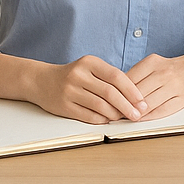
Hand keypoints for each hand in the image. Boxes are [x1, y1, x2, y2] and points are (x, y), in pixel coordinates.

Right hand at [28, 54, 147, 123]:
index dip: (132, 90)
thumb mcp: (90, 68)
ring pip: (99, 105)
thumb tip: (134, 95)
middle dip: (127, 105)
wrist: (41, 81)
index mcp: (89, 62)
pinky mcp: (63, 106)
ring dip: (115, 114)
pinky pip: (87, 115)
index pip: (116, 76)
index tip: (142, 100)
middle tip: (138, 114)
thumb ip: (109, 77)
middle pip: (109, 92)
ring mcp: (69, 91)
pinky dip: (101, 119)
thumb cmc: (73, 75)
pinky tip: (108, 120)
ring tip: (125, 118)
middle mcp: (79, 75)